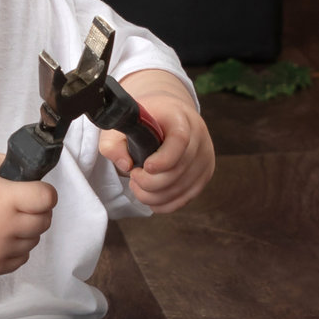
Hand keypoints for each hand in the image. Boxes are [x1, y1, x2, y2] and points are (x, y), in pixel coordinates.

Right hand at [0, 150, 57, 278]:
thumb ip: (10, 164)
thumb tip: (33, 174)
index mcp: (3, 198)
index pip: (47, 199)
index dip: (45, 192)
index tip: (37, 191)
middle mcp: (4, 227)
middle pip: (44, 221)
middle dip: (38, 211)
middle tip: (22, 205)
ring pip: (33, 241)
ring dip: (27, 230)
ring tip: (6, 220)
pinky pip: (21, 259)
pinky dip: (16, 248)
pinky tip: (0, 236)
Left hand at [101, 75, 213, 214]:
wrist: (168, 115)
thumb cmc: (144, 120)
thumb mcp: (123, 124)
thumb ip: (114, 143)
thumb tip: (125, 165)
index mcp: (180, 117)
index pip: (180, 140)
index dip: (163, 159)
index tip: (145, 167)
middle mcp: (198, 137)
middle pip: (179, 170)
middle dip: (150, 182)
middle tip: (133, 175)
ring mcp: (204, 157)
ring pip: (181, 189)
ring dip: (153, 195)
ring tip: (138, 184)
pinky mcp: (204, 175)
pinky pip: (185, 199)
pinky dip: (164, 203)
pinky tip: (149, 195)